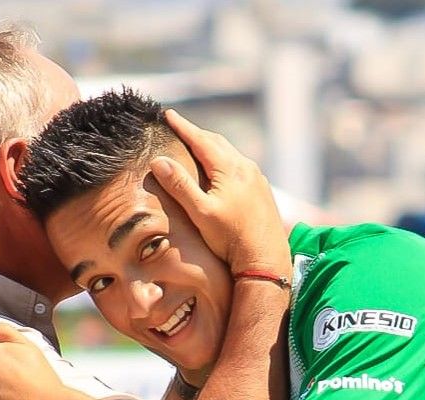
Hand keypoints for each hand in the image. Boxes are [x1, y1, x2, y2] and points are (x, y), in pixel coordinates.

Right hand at [150, 109, 290, 277]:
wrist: (266, 259)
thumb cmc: (231, 238)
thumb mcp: (200, 213)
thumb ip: (180, 186)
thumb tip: (159, 160)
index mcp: (229, 168)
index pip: (201, 140)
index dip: (182, 127)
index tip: (167, 114)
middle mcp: (246, 168)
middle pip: (217, 142)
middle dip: (197, 133)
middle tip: (179, 126)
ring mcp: (257, 179)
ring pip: (230, 154)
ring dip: (212, 146)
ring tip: (197, 144)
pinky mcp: (262, 191)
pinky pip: (240, 166)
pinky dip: (224, 160)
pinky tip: (220, 169)